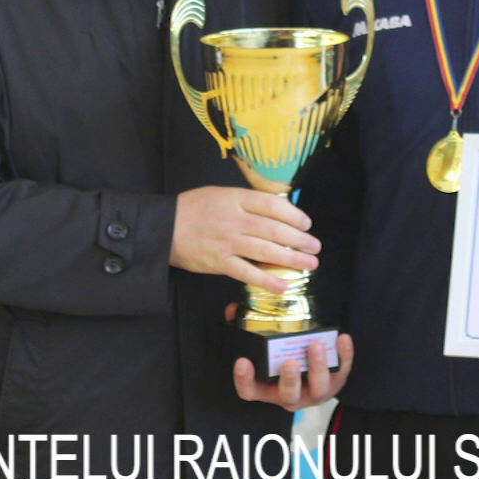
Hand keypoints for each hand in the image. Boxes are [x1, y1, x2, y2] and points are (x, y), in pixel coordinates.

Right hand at [171, 187, 318, 295]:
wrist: (163, 227)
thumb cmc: (193, 209)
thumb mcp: (221, 194)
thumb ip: (246, 201)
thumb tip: (276, 209)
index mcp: (236, 199)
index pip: (273, 205)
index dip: (294, 215)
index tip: (306, 224)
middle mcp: (235, 220)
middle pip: (275, 230)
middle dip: (300, 240)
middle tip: (315, 247)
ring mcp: (227, 242)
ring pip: (266, 251)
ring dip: (292, 259)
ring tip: (310, 264)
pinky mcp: (219, 263)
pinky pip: (248, 273)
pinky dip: (266, 280)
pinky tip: (282, 285)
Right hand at [227, 316, 352, 411]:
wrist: (313, 372)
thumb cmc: (281, 359)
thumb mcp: (263, 349)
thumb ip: (246, 330)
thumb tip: (233, 309)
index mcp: (267, 389)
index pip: (250, 391)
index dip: (244, 380)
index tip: (242, 362)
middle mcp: (290, 395)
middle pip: (288, 395)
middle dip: (290, 379)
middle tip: (289, 362)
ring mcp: (314, 391)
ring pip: (318, 387)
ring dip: (317, 367)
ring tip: (315, 345)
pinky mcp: (336, 382)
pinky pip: (342, 371)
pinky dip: (344, 355)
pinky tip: (342, 338)